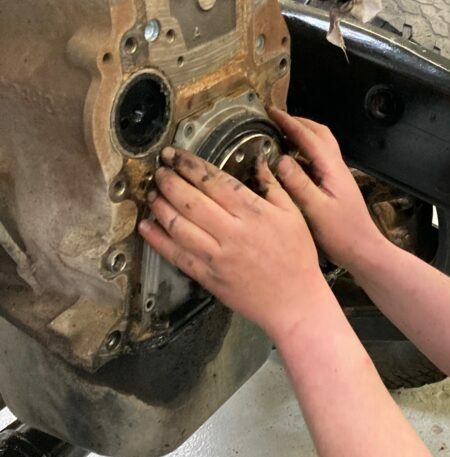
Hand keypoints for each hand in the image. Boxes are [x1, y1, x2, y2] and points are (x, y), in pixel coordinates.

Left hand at [138, 146, 329, 340]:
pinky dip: (156, 239)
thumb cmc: (297, 258)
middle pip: (189, 199)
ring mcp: (216, 256)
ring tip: (153, 193)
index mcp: (253, 213)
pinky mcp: (207, 276)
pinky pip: (175, 254)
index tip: (175, 154)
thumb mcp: (294, 216)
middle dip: (169, 180)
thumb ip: (274, 187)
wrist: (294, 302)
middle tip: (160, 170)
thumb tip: (258, 161)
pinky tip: (146, 226)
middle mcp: (232, 232)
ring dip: (159, 205)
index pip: (213, 180)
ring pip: (177, 224)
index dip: (189, 164)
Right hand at [268, 108, 384, 270]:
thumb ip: (298, 183)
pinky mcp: (335, 188)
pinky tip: (290, 163)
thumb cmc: (341, 234)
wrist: (363, 251)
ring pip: (321, 147)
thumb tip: (280, 158)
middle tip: (276, 119)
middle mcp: (337, 168)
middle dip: (299, 123)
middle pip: (320, 135)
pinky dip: (303, 154)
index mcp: (332, 169)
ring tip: (281, 135)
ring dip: (303, 136)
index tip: (270, 111)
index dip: (289, 122)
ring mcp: (337, 178)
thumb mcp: (315, 209)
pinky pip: (318, 162)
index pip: (308, 137)